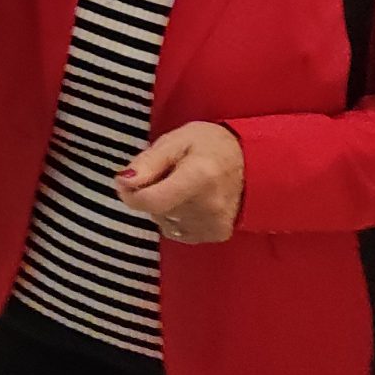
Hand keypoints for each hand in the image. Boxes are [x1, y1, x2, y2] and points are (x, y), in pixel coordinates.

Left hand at [117, 122, 244, 244]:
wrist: (253, 163)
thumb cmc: (210, 145)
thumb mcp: (176, 140)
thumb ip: (148, 161)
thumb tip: (122, 182)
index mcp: (199, 177)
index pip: (152, 201)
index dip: (131, 194)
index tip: (126, 182)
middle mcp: (208, 206)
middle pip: (156, 210)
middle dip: (149, 192)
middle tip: (166, 173)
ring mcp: (214, 224)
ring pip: (164, 221)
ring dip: (163, 205)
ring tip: (181, 185)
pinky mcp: (217, 234)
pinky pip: (177, 230)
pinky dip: (175, 216)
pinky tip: (190, 200)